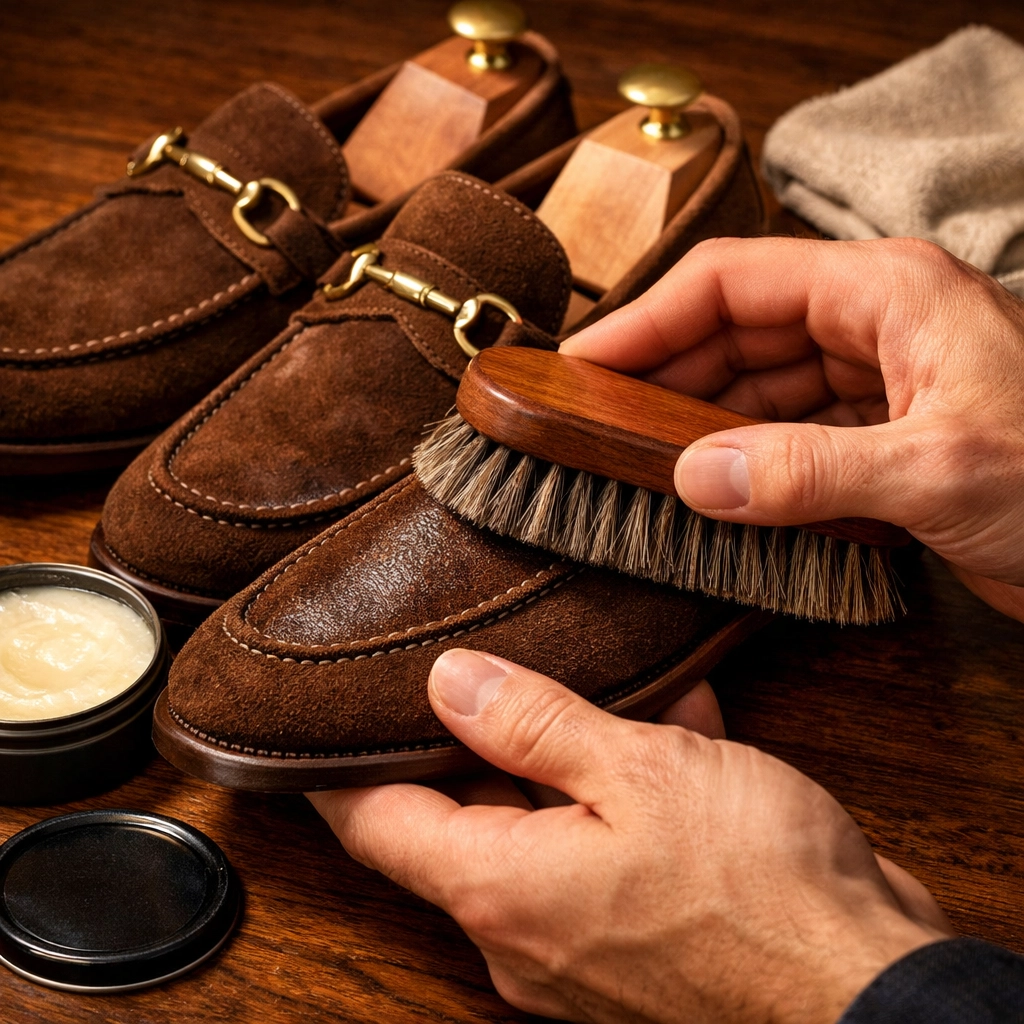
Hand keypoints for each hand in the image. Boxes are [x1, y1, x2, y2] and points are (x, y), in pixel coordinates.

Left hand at [311, 648, 951, 1023]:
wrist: (867, 985)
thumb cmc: (756, 888)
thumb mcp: (638, 772)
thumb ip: (533, 726)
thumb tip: (448, 685)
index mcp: (499, 887)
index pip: (375, 821)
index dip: (337, 768)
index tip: (315, 722)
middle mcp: (524, 927)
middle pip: (459, 818)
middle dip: (475, 740)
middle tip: (479, 666)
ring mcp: (581, 939)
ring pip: (542, 823)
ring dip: (567, 754)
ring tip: (588, 681)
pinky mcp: (638, 935)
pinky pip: (605, 845)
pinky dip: (625, 787)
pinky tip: (674, 722)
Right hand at [560, 237, 1023, 621]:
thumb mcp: (937, 471)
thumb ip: (806, 471)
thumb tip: (692, 479)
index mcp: (885, 291)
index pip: (733, 282)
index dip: (647, 319)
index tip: (582, 362)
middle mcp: (873, 324)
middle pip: (734, 331)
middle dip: (661, 374)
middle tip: (590, 419)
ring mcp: (876, 382)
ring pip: (755, 387)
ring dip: (696, 422)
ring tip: (630, 459)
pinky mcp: (881, 438)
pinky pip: (786, 435)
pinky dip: (741, 460)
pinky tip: (705, 489)